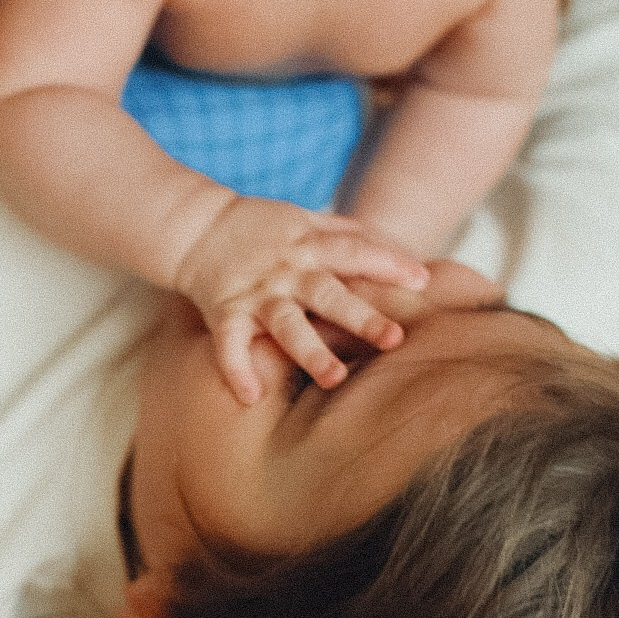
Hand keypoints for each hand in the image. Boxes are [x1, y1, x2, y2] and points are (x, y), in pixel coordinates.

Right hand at [176, 195, 430, 405]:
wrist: (197, 227)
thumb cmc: (262, 227)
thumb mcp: (305, 220)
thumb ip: (348, 233)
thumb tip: (398, 248)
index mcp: (309, 244)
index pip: (354, 251)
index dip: (387, 262)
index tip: (421, 279)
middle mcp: (286, 270)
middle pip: (327, 293)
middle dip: (360, 316)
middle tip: (394, 339)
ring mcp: (256, 294)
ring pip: (286, 324)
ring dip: (310, 351)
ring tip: (335, 378)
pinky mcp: (225, 314)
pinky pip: (230, 346)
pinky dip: (237, 370)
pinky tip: (252, 397)